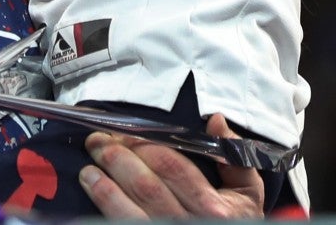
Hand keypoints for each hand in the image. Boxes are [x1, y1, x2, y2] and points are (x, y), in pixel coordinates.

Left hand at [79, 114, 264, 218]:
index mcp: (217, 210)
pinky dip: (105, 206)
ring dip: (104, 185)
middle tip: (97, 141)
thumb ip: (234, 156)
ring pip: (131, 211)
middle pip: (147, 186)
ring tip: (89, 166)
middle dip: (117, 158)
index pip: (172, 167)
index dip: (143, 146)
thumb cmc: (234, 222)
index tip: (123, 133)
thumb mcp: (246, 193)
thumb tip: (215, 119)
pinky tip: (92, 189)